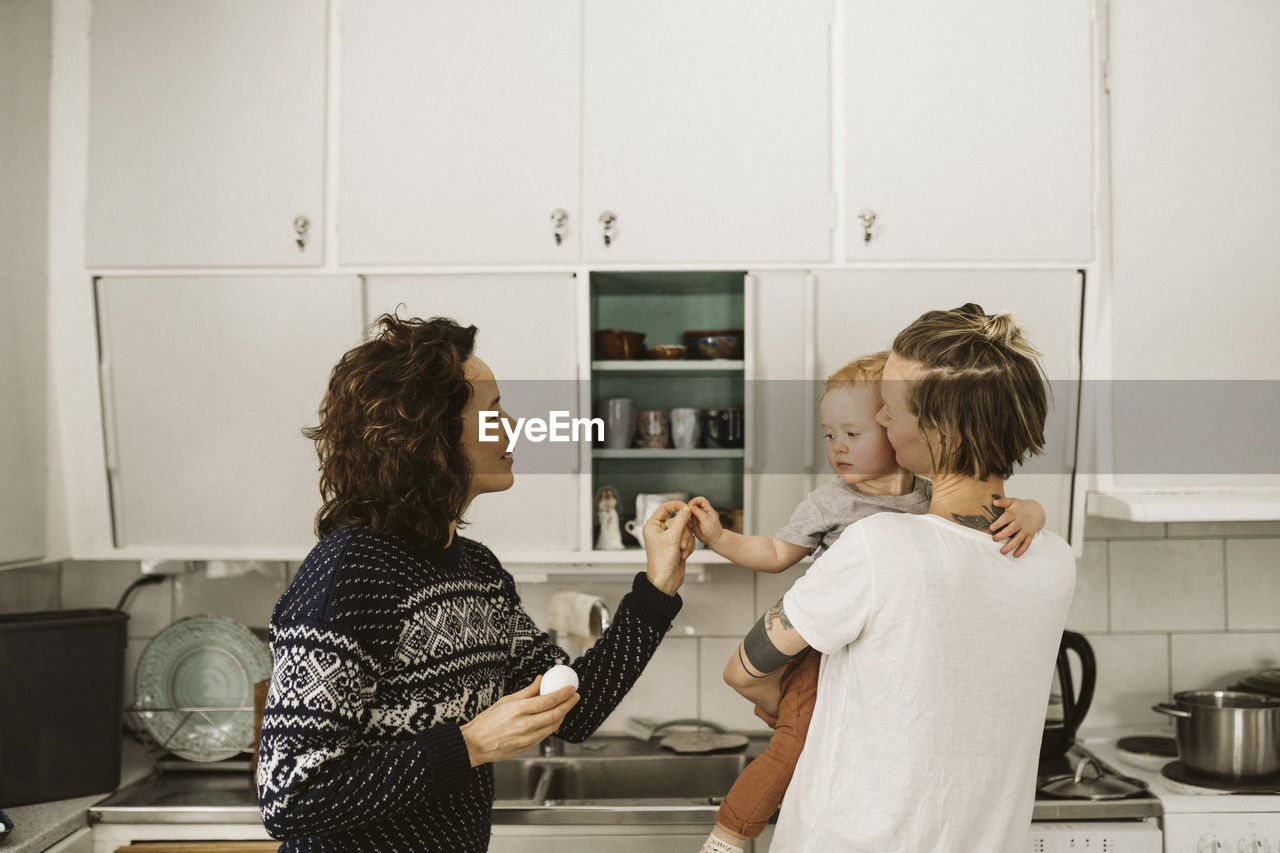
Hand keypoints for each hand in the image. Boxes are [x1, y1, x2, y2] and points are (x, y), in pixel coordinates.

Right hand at [459, 675, 578, 766]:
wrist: (474, 744)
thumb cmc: (487, 721)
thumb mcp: (505, 701)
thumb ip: (527, 692)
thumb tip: (540, 680)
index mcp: (518, 710)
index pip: (548, 700)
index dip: (562, 694)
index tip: (571, 688)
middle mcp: (525, 725)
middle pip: (555, 714)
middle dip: (568, 704)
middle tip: (575, 696)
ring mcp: (527, 738)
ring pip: (553, 726)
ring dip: (562, 715)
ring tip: (567, 705)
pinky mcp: (527, 747)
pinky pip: (545, 734)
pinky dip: (552, 724)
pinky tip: (554, 717)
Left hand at [641, 500, 693, 595]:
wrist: (666, 580)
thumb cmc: (661, 561)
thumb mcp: (672, 537)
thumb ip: (681, 521)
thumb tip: (686, 509)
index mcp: (653, 526)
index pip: (664, 508)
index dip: (676, 506)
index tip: (686, 507)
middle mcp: (660, 531)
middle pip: (679, 520)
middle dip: (683, 532)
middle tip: (679, 543)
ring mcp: (670, 538)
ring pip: (685, 530)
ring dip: (686, 541)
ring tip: (680, 551)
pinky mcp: (677, 545)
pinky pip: (688, 539)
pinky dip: (688, 547)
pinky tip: (683, 555)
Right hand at [686, 497, 724, 545]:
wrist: (713, 540)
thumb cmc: (713, 530)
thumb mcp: (707, 521)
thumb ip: (699, 513)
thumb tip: (691, 506)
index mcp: (707, 509)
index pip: (700, 500)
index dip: (694, 501)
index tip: (690, 506)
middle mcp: (701, 512)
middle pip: (692, 505)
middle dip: (689, 510)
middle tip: (689, 517)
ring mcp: (696, 517)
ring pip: (688, 513)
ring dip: (688, 517)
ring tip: (691, 524)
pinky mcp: (692, 523)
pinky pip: (687, 520)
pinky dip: (686, 522)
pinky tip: (690, 527)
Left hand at [989, 497, 1041, 556]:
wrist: (1037, 511)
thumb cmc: (1020, 507)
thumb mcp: (1012, 501)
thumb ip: (1003, 501)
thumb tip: (994, 501)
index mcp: (1015, 513)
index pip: (1006, 518)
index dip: (999, 523)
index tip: (991, 528)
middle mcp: (1020, 522)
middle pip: (1012, 529)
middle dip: (1003, 535)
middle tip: (994, 539)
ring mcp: (1026, 530)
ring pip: (1019, 539)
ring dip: (1011, 546)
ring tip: (1002, 551)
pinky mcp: (1030, 535)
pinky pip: (1026, 544)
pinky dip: (1021, 550)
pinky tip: (1015, 555)